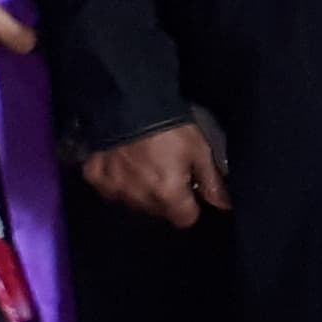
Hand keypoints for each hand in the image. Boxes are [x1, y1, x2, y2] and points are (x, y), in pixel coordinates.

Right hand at [81, 115, 228, 223]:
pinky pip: (108, 188)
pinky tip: (122, 161)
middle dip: (165, 198)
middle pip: (158, 212)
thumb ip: (212, 182)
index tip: (189, 189)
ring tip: (144, 165)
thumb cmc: (170, 128)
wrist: (127, 102)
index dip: (190, 206)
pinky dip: (117, 179)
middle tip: (167, 171)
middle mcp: (140, 200)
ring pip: (133, 203)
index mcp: (168, 196)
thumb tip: (225, 205)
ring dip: (141, 191)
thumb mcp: (199, 151)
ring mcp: (114, 190)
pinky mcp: (95, 177)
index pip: (185, 219)